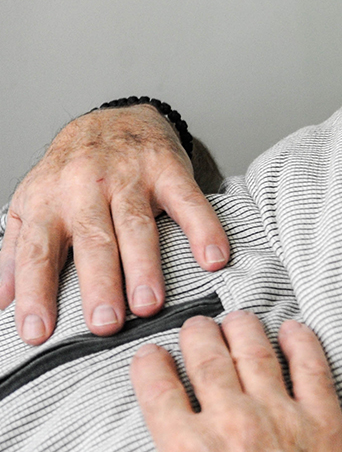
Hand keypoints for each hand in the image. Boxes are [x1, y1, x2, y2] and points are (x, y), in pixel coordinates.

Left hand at [1, 105, 228, 343]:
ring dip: (144, 266)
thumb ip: (16, 253)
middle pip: (92, 241)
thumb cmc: (72, 173)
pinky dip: (204, 229)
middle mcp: (85, 188)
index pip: (37, 253)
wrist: (112, 117)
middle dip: (99, 284)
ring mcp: (129, 177)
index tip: (38, 333)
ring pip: (136, 226)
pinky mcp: (168, 169)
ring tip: (149, 305)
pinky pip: (189, 202)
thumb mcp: (33, 206)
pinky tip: (213, 258)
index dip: (36, 293)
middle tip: (105, 325)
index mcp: (48, 203)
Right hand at [66, 313, 341, 451]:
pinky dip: (302, 341)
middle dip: (197, 334)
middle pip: (206, 354)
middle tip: (197, 329)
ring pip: (256, 349)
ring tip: (238, 321)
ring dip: (243, 328)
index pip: (158, 382)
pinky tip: (296, 331)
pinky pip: (312, 364)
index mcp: (187, 446)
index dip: (152, 362)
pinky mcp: (324, 420)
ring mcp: (281, 416)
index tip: (153, 355)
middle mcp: (232, 421)